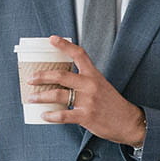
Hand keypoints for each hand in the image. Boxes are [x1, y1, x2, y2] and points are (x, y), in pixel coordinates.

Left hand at [25, 36, 146, 145]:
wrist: (129, 121)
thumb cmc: (112, 104)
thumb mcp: (101, 86)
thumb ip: (84, 81)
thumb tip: (61, 82)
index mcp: (94, 75)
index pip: (79, 54)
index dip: (64, 45)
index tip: (52, 39)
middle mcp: (90, 85)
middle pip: (61, 75)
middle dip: (42, 76)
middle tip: (30, 78)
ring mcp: (88, 101)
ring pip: (58, 94)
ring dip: (41, 96)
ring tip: (31, 98)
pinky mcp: (86, 116)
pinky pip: (63, 115)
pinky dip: (51, 115)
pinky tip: (44, 115)